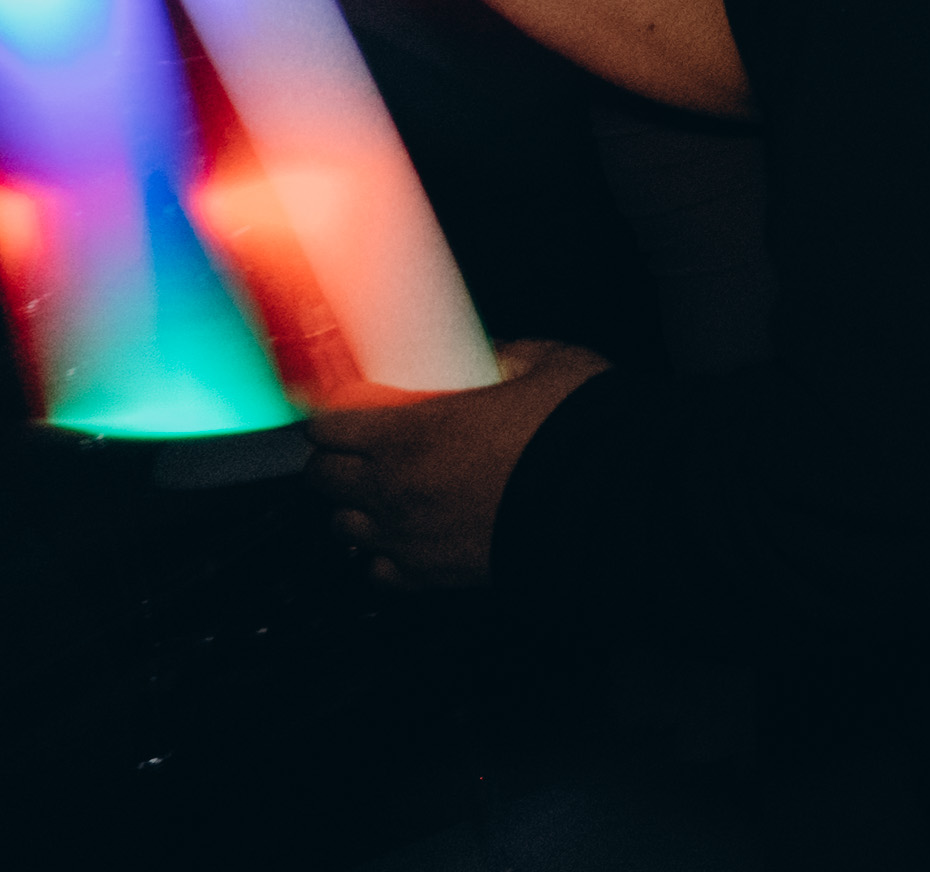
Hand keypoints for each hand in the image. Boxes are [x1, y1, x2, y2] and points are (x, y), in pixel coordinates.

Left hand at [306, 339, 606, 584]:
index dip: (334, 412)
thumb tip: (492, 355)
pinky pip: (378, 570)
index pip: (328, 424)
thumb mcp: (550, 364)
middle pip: (322, 475)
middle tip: (363, 445)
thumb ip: (509, 354)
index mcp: (411, 433)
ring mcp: (408, 536)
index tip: (346, 406)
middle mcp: (395, 488)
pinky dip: (385, 553)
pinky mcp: (430, 575)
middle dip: (336, 457)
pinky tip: (411, 534)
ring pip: (342, 525)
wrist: (607, 505)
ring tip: (388, 491)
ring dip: (357, 505)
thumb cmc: (577, 436)